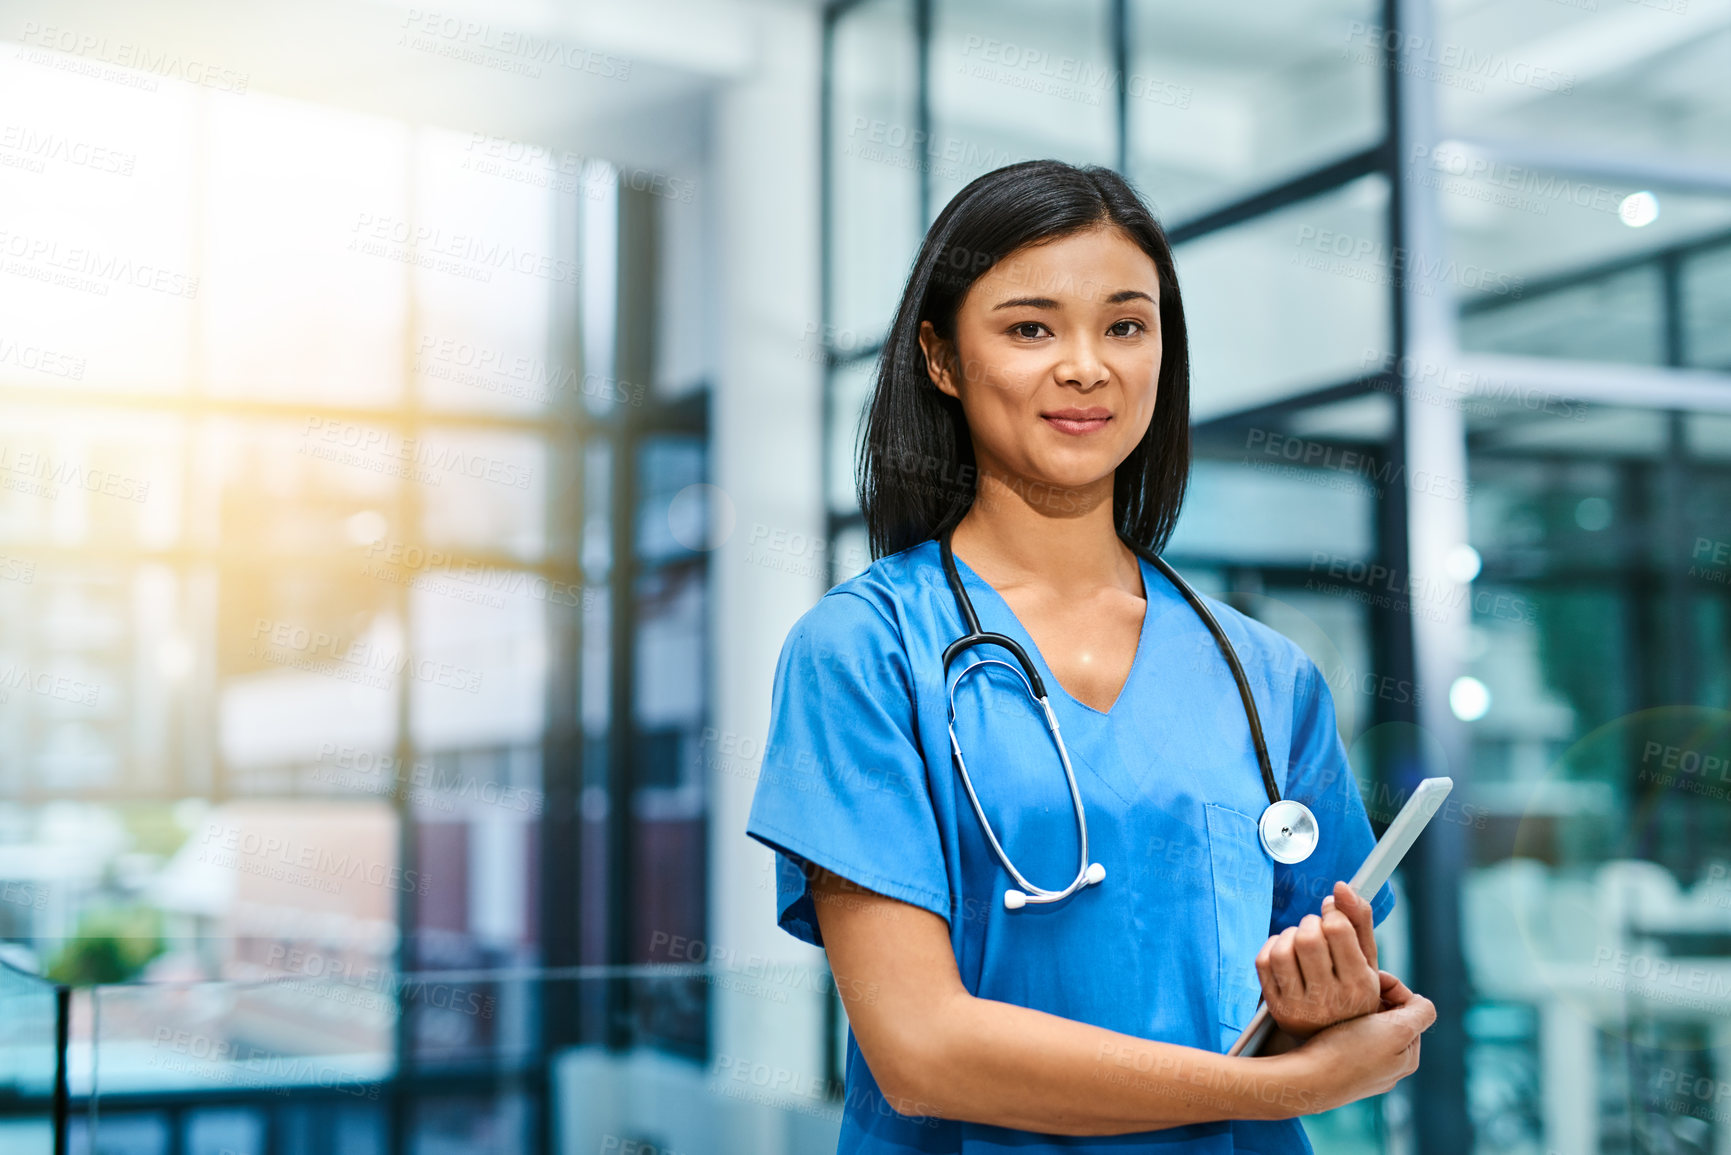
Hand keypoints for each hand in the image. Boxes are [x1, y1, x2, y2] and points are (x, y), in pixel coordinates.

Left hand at [1254, 881, 1380, 1038]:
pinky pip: (1263, 961)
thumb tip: (1342, 886)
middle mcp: (1330, 1000)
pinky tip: (1287, 952)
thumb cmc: (1354, 990)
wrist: (1336, 1039)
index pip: (1336, 929)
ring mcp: (1300, 1007)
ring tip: (1303, 942)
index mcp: (1360, 986)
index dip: (1332, 913)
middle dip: (1310, 923)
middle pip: (1307, 937)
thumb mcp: (1368, 959)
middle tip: (1317, 930)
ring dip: (1291, 934)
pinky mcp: (1277, 1008)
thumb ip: (1359, 920)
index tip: (1333, 918)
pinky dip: (1273, 946)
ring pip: (1283, 948)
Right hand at [1288, 970, 1434, 1113]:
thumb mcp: (1397, 1029)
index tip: (1371, 979)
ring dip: (1357, 1010)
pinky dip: (1341, 1024)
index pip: (1410, 1010)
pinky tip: (1328, 1020)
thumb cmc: (1350, 1051)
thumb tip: (1422, 1001)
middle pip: (1389, 1018)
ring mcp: (1363, 1070)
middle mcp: (1389, 1067)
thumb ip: (1420, 1013)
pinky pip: (1347, 1038)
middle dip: (1375, 1000)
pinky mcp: (1339, 1069)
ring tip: (1340, 1003)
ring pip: (1367, 1026)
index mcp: (1407, 1058)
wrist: (1305, 1079)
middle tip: (1353, 990)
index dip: (1393, 990)